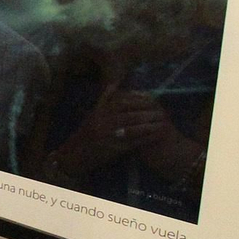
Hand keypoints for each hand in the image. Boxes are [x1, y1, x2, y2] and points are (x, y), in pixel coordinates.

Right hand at [55, 84, 172, 176]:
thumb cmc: (86, 133)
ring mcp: (107, 137)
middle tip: (162, 113)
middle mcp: (102, 123)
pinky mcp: (113, 150)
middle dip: (148, 115)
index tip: (152, 100)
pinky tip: (155, 137)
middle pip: (130, 116)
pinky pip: (132, 144)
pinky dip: (145, 140)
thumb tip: (115, 83)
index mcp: (99, 113)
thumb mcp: (93, 113)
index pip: (122, 103)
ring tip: (163, 124)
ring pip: (133, 130)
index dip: (139, 101)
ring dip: (149, 127)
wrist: (76, 155)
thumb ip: (104, 99)